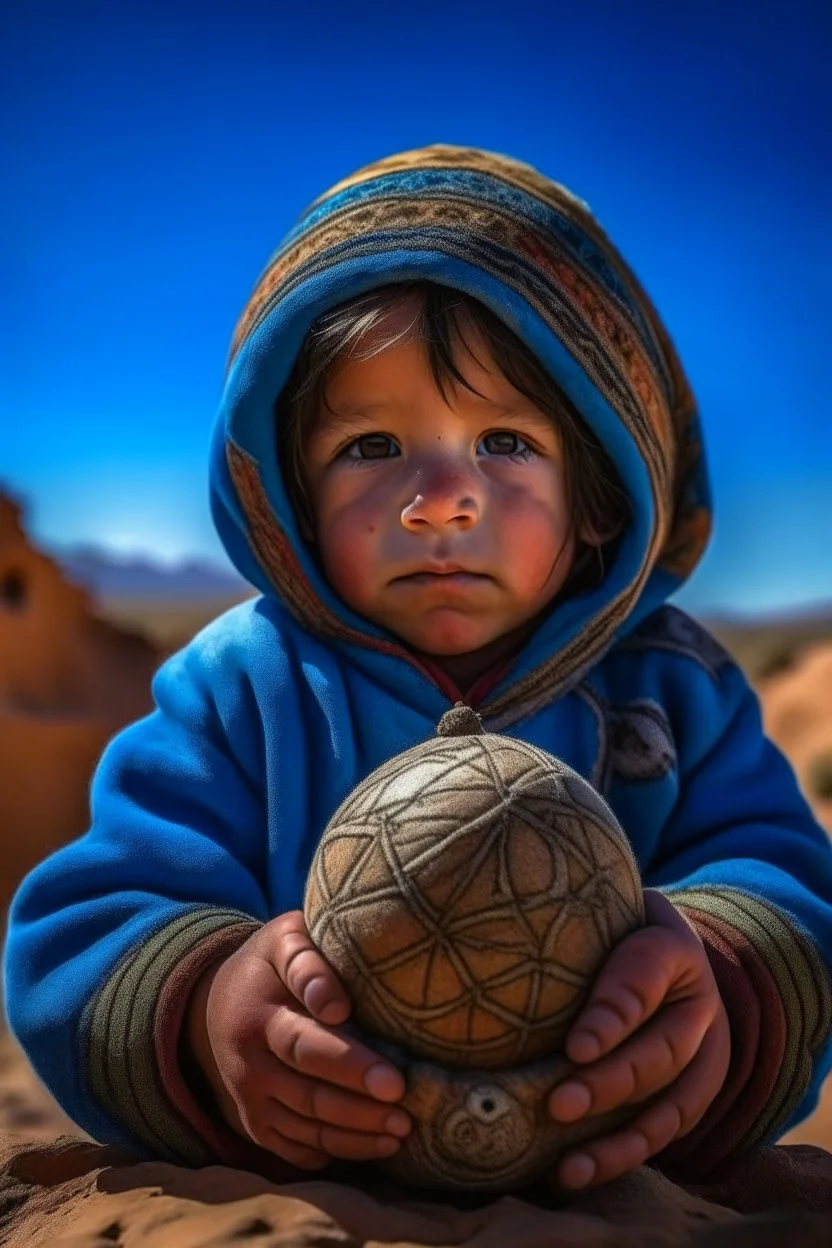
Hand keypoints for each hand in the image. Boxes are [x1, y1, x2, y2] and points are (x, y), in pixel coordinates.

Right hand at [186, 910, 411, 1169]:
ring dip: (356, 1136)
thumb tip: (336, 1004)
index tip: (393, 1080)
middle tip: (406, 1110)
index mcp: (259, 1017)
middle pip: (309, 1094)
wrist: (215, 1002)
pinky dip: (336, 1153)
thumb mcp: (283, 942)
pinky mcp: (256, 1124)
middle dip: (361, 1107)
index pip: (304, 1045)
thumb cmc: (269, 965)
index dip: (349, 1064)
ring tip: (402, 1130)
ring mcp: (251, 1099)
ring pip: (306, 1128)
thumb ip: (307, 963)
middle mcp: (250, 1065)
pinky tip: (375, 1147)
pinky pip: (296, 1150)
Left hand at [547, 888, 729, 1189]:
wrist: (666, 948)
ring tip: (568, 1163)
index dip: (613, 1016)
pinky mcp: (696, 1093)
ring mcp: (706, 1054)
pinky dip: (623, 1157)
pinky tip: (575, 1173)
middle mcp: (698, 1005)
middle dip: (611, 1084)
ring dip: (619, 1139)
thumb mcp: (601, 906)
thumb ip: (566, 913)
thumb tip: (491, 916)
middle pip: (662, 1051)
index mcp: (672, 949)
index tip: (576, 1047)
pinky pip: (666, 1134)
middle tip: (560, 1105)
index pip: (645, 980)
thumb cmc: (613, 925)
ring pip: (671, 1105)